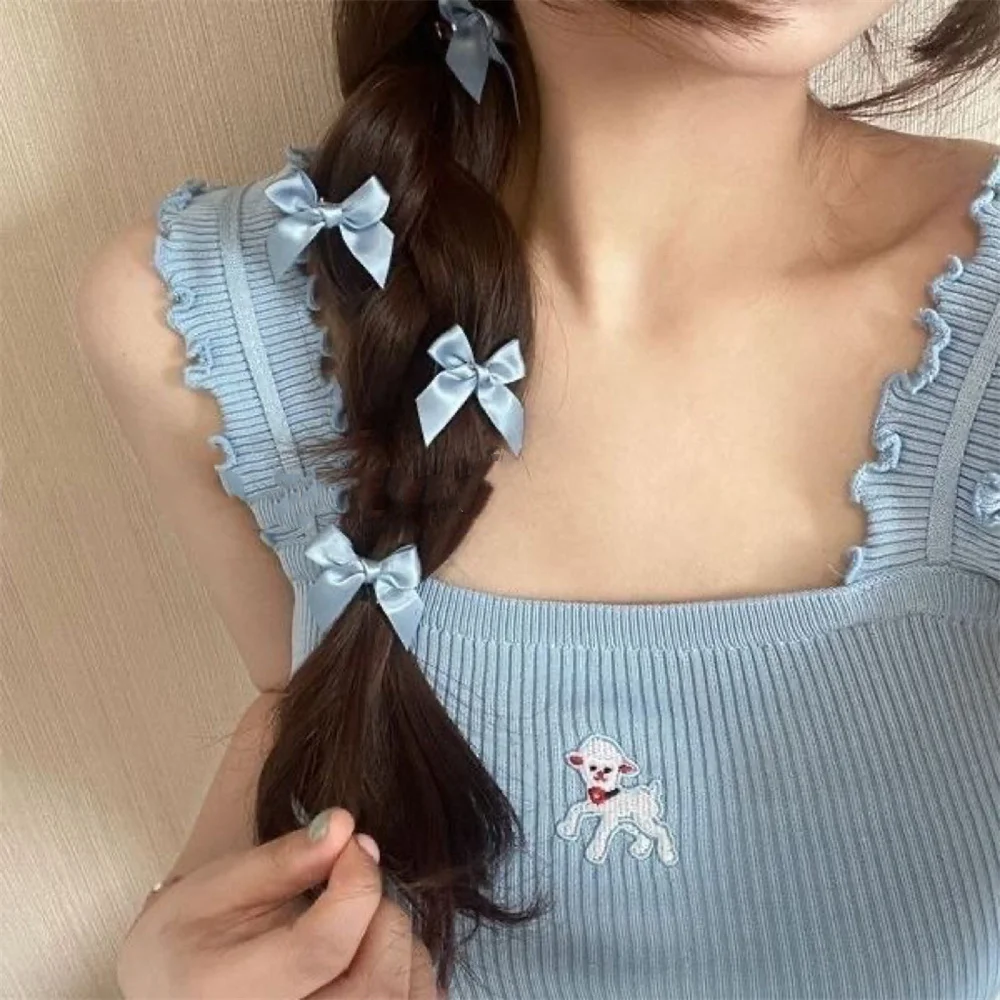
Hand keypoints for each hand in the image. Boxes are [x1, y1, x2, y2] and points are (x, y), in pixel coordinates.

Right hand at [117, 807, 438, 998]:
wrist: (172, 990)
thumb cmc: (190, 936)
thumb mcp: (219, 886)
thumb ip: (285, 859)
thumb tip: (345, 826)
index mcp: (230, 994)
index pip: (324, 948)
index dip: (357, 883)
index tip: (354, 844)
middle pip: (374, 986)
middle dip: (382, 916)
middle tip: (355, 886)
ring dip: (401, 947)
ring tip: (362, 921)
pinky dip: (409, 976)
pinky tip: (376, 955)